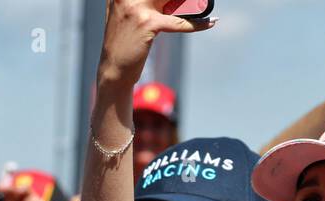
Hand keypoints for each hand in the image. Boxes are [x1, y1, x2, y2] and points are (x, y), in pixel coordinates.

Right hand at [97, 0, 214, 85]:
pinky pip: (178, 22)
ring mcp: (137, 8)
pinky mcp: (148, 24)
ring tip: (204, 3)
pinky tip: (210, 22)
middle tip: (197, 0)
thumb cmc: (124, 43)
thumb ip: (140, 1)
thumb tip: (173, 0)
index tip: (180, 0)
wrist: (114, 70)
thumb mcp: (126, 14)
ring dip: (192, 2)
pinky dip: (198, 24)